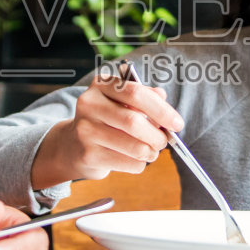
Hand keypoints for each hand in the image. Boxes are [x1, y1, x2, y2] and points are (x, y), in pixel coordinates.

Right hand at [30, 76, 183, 188]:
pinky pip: (128, 163)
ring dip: (151, 152)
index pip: (136, 93)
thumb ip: (144, 96)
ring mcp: (86, 131)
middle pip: (134, 122)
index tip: (177, 124)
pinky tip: (135, 159)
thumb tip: (162, 97)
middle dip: (158, 135)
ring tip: (152, 151)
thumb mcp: (122, 102)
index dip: (161, 110)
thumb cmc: (106, 120)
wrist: (72, 145)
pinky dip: (139, 164)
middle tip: (164, 141)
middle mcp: (89, 104)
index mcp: (101, 85)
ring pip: (134, 146)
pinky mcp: (88, 155)